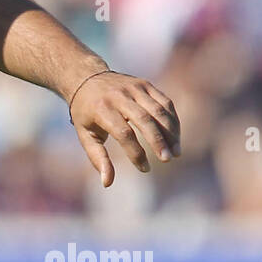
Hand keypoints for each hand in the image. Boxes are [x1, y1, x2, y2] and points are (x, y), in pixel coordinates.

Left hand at [68, 71, 181, 187]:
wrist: (86, 78)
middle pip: (144, 119)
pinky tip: (176, 137)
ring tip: (176, 152)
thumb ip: (97, 158)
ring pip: (159, 110)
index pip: (124, 133)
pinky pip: (165, 102)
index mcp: (101, 109)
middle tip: (167, 159)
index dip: (136, 152)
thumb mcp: (85, 135)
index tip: (144, 168)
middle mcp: (119, 95)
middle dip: (158, 141)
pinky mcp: (145, 84)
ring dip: (171, 132)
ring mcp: (134, 87)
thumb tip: (107, 183)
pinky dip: (173, 120)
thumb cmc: (86, 113)